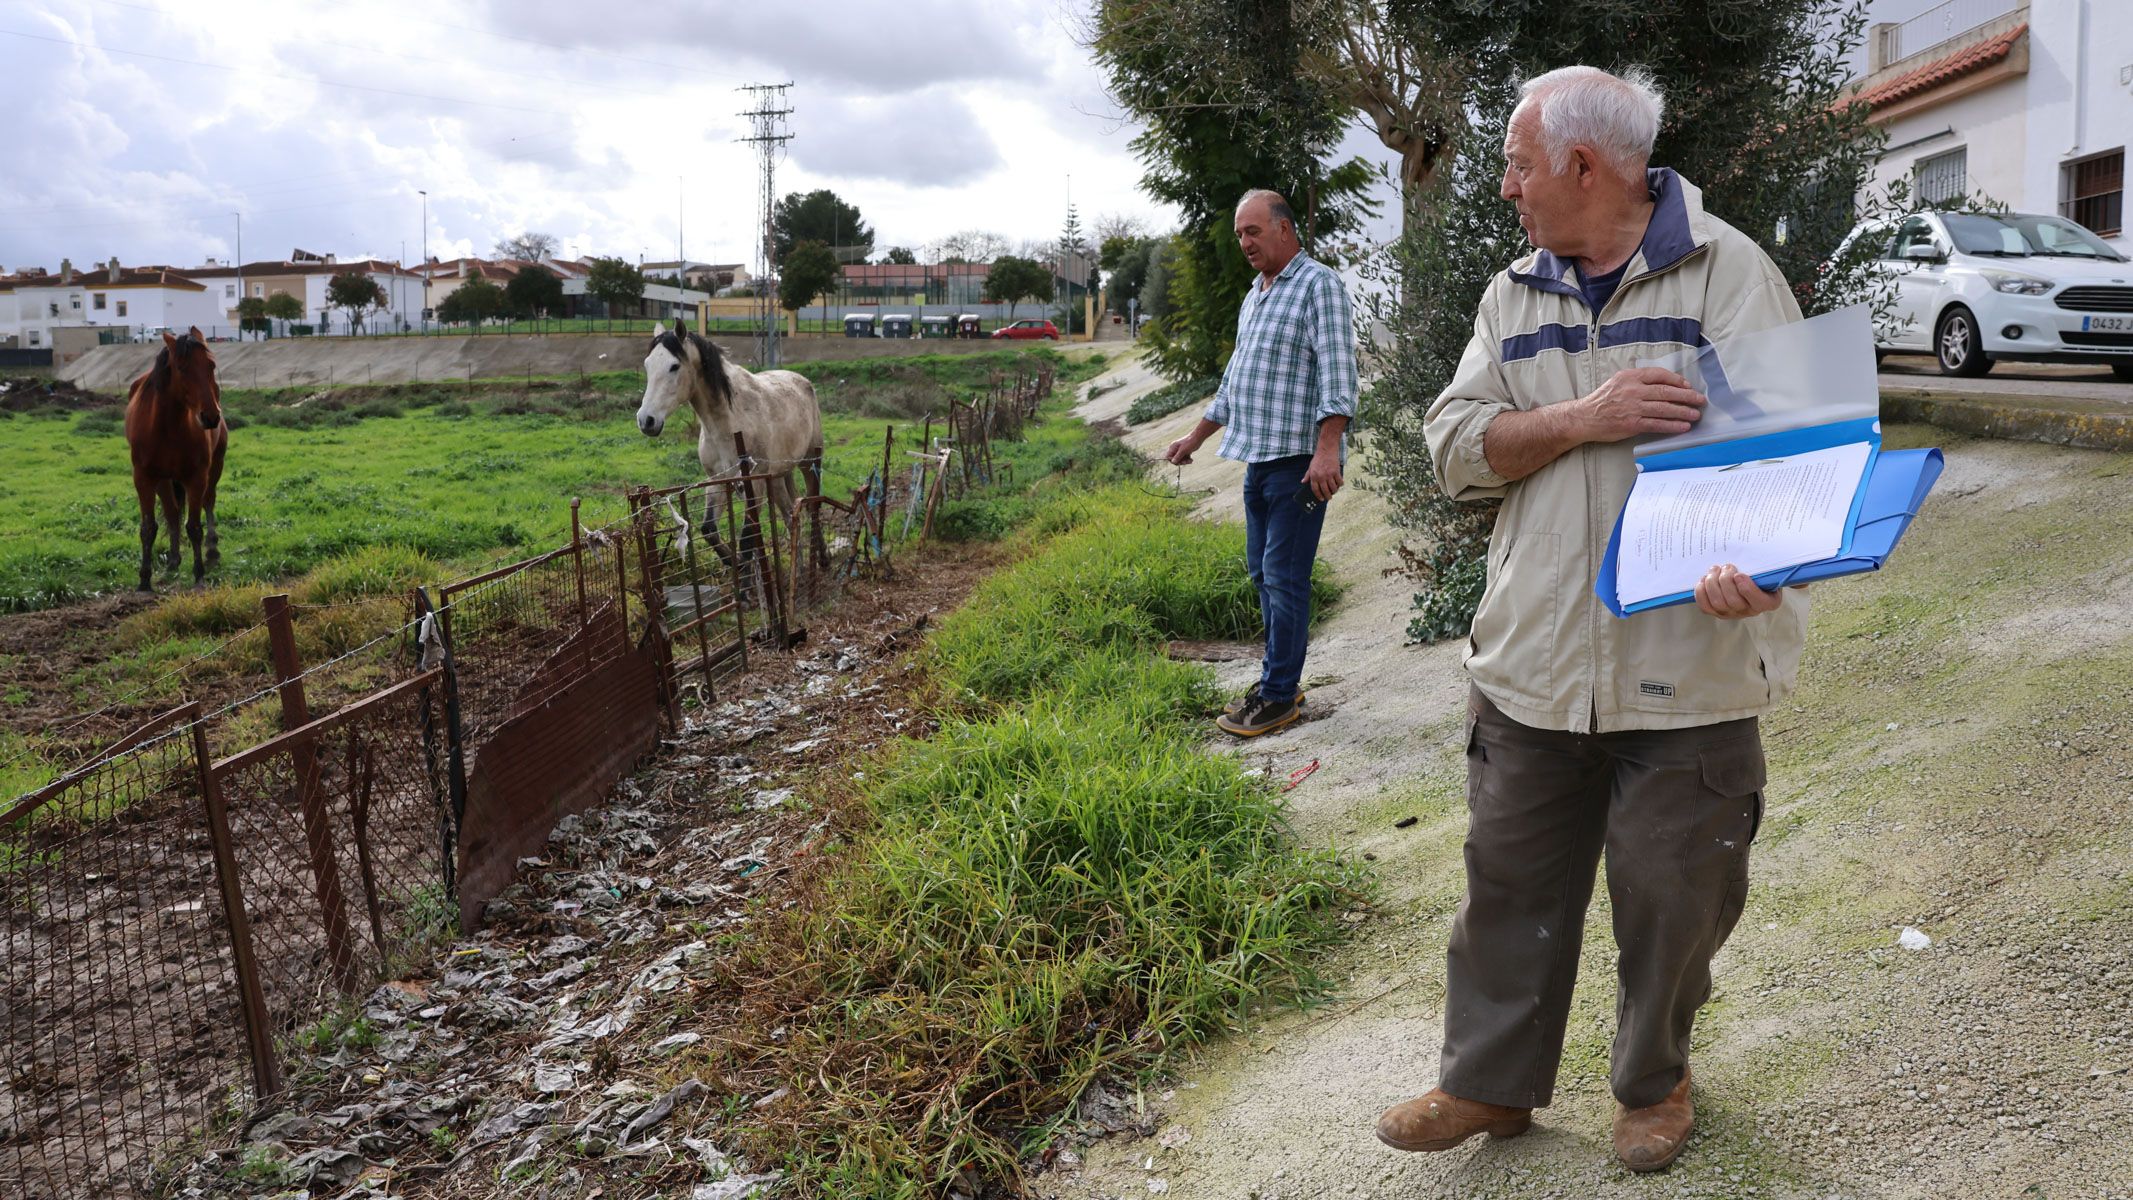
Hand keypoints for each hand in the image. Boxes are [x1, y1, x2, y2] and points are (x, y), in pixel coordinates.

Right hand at [1164, 435, 1199, 465]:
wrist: (1198, 437)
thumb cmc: (1190, 442)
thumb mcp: (1183, 450)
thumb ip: (1178, 456)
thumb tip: (1172, 462)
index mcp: (1173, 447)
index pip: (1168, 457)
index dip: (1173, 460)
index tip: (1179, 461)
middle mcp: (1175, 449)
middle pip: (1175, 459)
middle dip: (1180, 461)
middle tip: (1186, 462)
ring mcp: (1180, 450)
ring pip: (1180, 459)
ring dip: (1185, 461)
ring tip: (1190, 461)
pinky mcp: (1185, 451)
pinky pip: (1184, 458)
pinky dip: (1187, 460)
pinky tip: (1191, 460)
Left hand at [1303, 452, 1342, 500]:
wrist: (1326, 450)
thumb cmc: (1318, 459)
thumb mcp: (1310, 467)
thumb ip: (1307, 475)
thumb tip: (1303, 482)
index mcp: (1314, 476)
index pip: (1315, 490)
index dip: (1318, 496)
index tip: (1321, 499)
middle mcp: (1321, 477)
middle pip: (1325, 491)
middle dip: (1328, 496)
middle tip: (1329, 498)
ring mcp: (1329, 474)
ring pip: (1333, 488)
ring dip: (1334, 491)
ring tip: (1334, 492)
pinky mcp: (1336, 471)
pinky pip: (1339, 482)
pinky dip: (1340, 484)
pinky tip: (1339, 484)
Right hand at [1572, 367, 1706, 442]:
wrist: (1584, 418)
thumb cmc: (1602, 401)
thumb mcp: (1618, 382)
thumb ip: (1638, 381)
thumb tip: (1663, 385)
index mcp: (1630, 377)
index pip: (1659, 375)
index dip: (1676, 380)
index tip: (1688, 386)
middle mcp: (1632, 390)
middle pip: (1665, 391)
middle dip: (1686, 396)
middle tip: (1700, 400)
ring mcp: (1632, 407)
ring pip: (1664, 408)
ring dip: (1683, 411)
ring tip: (1696, 414)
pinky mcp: (1632, 424)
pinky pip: (1657, 424)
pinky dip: (1672, 425)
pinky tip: (1683, 426)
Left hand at [1695, 563, 1783, 618]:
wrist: (1749, 579)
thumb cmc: (1763, 576)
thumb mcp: (1777, 574)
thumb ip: (1791, 577)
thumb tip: (1802, 584)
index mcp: (1768, 602)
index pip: (1759, 602)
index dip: (1746, 589)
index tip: (1739, 574)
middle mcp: (1750, 611)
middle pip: (1734, 602)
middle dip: (1726, 581)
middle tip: (1726, 566)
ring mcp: (1732, 613)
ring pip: (1718, 603)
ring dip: (1713, 584)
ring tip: (1714, 570)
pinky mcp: (1716, 612)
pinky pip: (1705, 607)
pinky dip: (1701, 593)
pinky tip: (1703, 580)